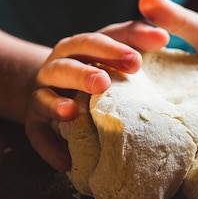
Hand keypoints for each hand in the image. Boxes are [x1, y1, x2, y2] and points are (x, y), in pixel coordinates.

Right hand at [25, 21, 169, 171]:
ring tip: (71, 112)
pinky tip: (66, 163)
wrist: (52, 88)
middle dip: (82, 74)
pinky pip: (38, 136)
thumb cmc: (94, 68)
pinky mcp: (34, 123)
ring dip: (56, 105)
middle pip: (64, 67)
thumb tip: (163, 35)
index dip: (112, 50)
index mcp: (75, 48)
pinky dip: (50, 148)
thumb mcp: (112, 49)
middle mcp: (55, 68)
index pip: (91, 43)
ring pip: (43, 98)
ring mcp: (41, 95)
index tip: (136, 61)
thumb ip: (135, 38)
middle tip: (103, 83)